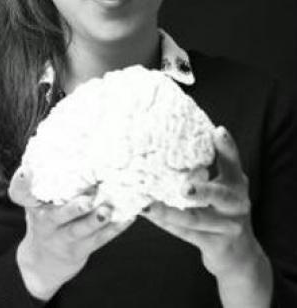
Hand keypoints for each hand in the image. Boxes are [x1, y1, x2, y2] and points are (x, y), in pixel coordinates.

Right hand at [10, 169, 133, 300]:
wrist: (42, 262)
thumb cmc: (44, 220)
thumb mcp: (34, 202)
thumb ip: (40, 182)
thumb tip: (52, 153)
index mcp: (35, 208)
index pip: (25, 194)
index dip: (23, 182)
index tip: (28, 172)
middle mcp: (47, 223)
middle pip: (58, 216)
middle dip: (73, 208)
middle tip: (87, 198)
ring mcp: (64, 239)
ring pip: (81, 230)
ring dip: (97, 220)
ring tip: (108, 210)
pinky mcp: (81, 249)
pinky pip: (99, 239)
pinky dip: (115, 229)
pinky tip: (127, 217)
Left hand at [142, 126, 266, 279]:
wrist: (238, 253)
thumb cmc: (222, 209)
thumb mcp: (223, 185)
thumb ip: (207, 165)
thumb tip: (174, 138)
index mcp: (236, 184)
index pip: (233, 163)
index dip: (227, 148)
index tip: (217, 131)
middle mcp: (236, 205)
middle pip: (221, 196)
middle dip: (204, 191)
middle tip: (185, 187)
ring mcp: (226, 227)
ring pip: (196, 219)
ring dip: (171, 212)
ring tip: (148, 205)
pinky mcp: (213, 245)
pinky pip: (185, 233)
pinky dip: (165, 222)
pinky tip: (147, 213)